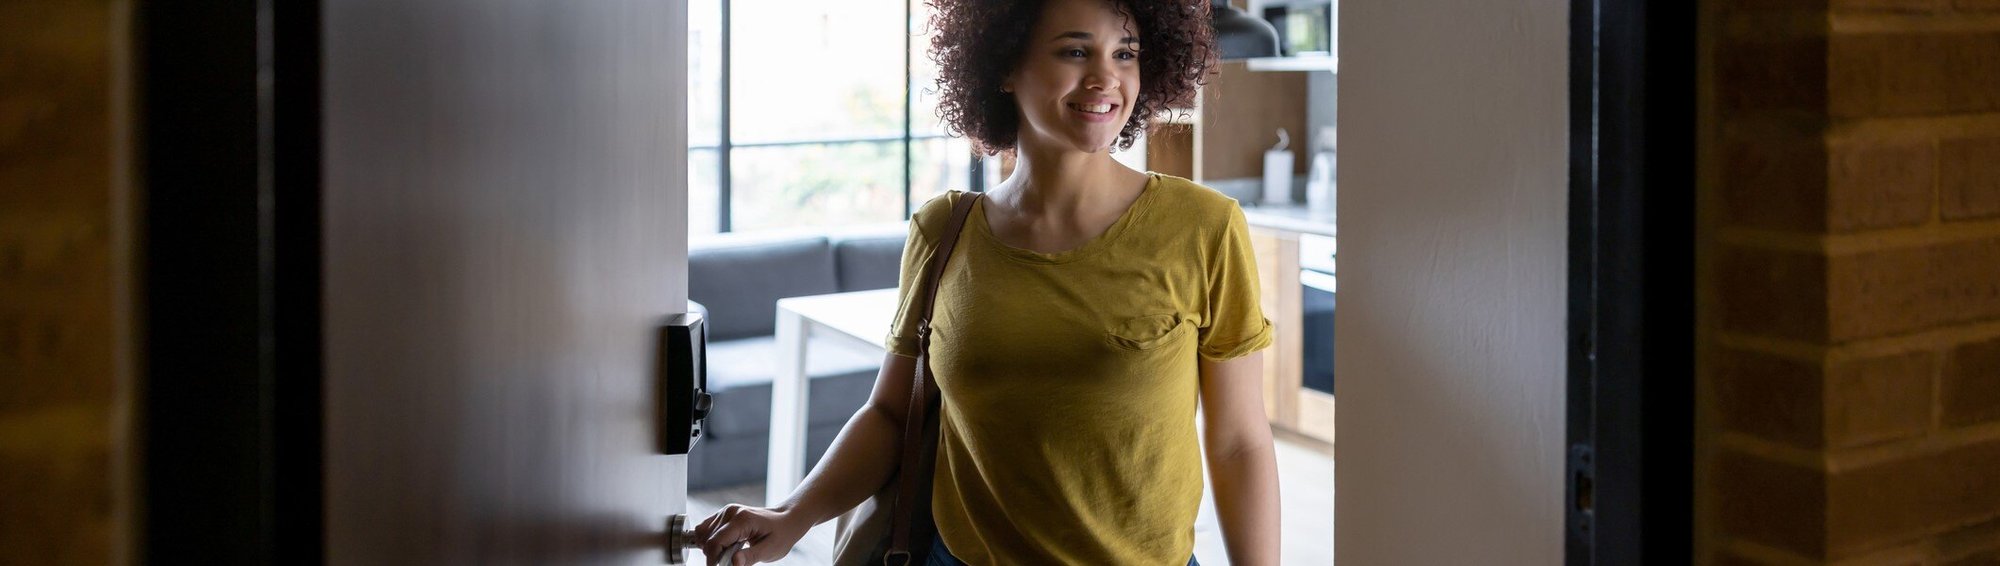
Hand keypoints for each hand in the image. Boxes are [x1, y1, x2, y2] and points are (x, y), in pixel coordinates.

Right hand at [691, 503, 809, 564]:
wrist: (786, 520)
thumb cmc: (781, 534)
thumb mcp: (770, 550)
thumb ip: (750, 556)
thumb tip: (734, 563)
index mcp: (742, 520)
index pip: (715, 542)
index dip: (712, 560)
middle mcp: (731, 512)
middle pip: (707, 539)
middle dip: (715, 554)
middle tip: (731, 561)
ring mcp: (726, 511)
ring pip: (703, 534)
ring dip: (712, 547)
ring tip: (731, 552)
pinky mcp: (724, 514)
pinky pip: (706, 529)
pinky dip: (711, 540)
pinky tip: (726, 546)